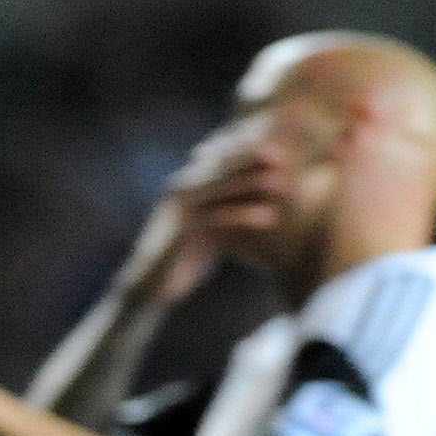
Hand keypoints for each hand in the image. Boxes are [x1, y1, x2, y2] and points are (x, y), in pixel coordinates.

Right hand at [118, 126, 289, 302]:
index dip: (248, 155)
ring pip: (220, 189)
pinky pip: (217, 219)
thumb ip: (230, 209)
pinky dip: (244, 216)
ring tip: (284, 182)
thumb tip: (257, 199)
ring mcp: (181, 210)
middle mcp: (182, 191)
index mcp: (189, 186)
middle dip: (252, 160)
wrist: (151, 285)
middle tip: (284, 155)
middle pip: (221, 168)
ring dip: (252, 183)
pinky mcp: (182, 232)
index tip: (281, 150)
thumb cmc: (185, 257)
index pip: (221, 161)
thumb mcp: (211, 228)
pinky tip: (270, 218)